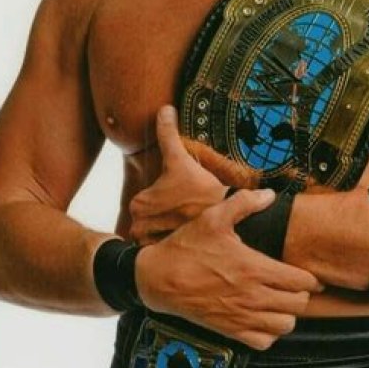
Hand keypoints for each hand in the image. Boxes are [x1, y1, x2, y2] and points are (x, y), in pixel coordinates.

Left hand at [129, 106, 229, 243]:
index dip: (165, 197)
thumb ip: (168, 134)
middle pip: (150, 219)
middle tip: (189, 211)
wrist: (229, 220)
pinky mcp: (166, 259)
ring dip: (170, 232)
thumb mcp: (182, 159)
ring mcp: (151, 246)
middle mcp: (139, 227)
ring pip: (157, 235)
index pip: (145, 199)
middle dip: (167, 216)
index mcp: (138, 204)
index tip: (181, 198)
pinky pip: (165, 252)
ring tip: (191, 224)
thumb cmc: (204, 191)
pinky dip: (174, 247)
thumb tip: (163, 109)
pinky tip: (191, 238)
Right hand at [135, 187, 323, 349]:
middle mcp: (252, 296)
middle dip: (302, 295)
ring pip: (285, 326)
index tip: (311, 275)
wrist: (158, 278)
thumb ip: (244, 203)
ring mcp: (242, 317)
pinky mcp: (229, 331)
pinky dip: (269, 333)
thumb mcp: (214, 217)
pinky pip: (263, 342)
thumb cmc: (187, 246)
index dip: (311, 279)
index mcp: (254, 268)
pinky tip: (263, 318)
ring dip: (288, 314)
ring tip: (281, 302)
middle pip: (299, 305)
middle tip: (295, 286)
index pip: (301, 282)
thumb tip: (269, 195)